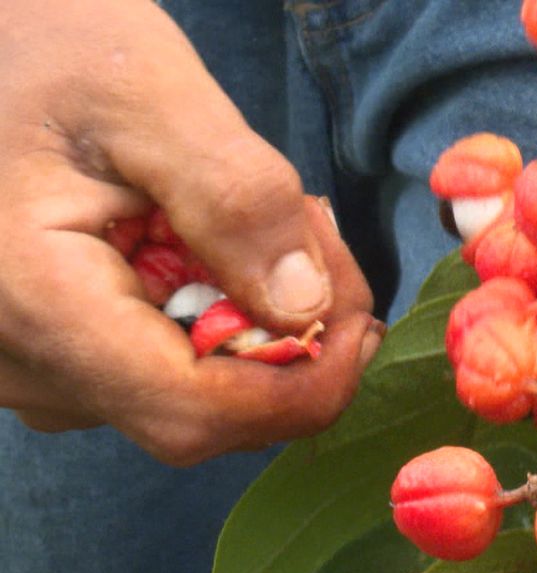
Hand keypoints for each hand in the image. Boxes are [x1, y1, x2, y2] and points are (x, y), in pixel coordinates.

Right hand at [0, 0, 378, 465]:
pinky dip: (223, 322)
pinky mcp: (56, 355)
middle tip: (320, 238)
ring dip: (261, 326)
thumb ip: (234, 199)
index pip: (195, 412)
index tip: (359, 317)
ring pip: (192, 398)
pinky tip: (226, 247)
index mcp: (34, 303)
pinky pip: (163, 370)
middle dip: (293, 344)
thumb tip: (307, 309)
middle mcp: (22, 363)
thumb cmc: (49, 51)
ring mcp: (36, 368)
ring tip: (270, 224)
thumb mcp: (148, 92)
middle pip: (204, 414)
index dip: (303, 385)